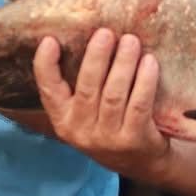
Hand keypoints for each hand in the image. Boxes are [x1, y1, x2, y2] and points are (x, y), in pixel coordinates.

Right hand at [33, 29, 170, 178]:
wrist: (141, 162)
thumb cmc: (111, 125)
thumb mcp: (87, 113)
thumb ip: (83, 84)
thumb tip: (86, 36)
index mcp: (63, 120)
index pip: (48, 91)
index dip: (45, 65)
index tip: (50, 40)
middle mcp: (81, 131)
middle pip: (87, 88)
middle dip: (96, 57)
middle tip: (105, 33)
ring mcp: (107, 138)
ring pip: (113, 94)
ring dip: (123, 64)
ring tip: (130, 41)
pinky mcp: (134, 139)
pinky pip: (138, 105)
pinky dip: (144, 81)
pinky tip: (149, 62)